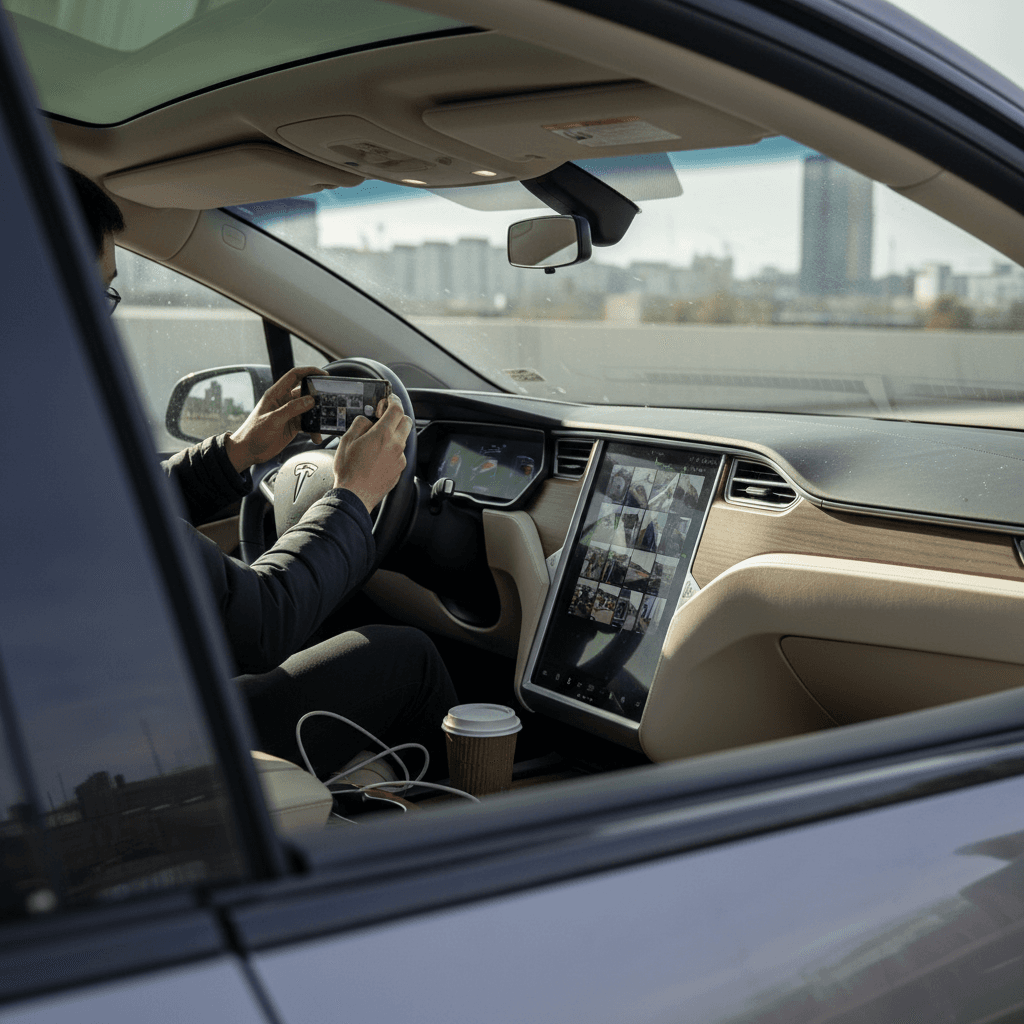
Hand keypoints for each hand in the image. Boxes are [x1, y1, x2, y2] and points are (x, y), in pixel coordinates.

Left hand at [225, 366, 324, 470]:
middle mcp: (283, 401)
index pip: (294, 375)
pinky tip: (316, 437)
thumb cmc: (254, 433)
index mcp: (276, 394)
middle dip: (318, 395)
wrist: (248, 451)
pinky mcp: (292, 425)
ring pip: (308, 409)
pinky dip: (314, 429)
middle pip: (305, 392)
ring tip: (324, 422)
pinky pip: (307, 423)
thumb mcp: (273, 420)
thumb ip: (291, 409)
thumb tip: (310, 400)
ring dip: (317, 415)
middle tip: (330, 400)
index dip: (309, 371)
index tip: (323, 375)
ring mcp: (289, 413)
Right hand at [332, 395, 411, 512]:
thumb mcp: (347, 440)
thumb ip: (360, 424)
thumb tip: (367, 420)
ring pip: (404, 438)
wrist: (355, 496)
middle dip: (397, 416)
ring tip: (377, 440)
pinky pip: (400, 454)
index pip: (397, 409)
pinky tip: (378, 456)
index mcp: (382, 435)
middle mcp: (395, 445)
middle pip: (406, 421)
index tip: (389, 400)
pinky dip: (392, 450)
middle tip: (385, 417)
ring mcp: (400, 458)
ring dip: (395, 434)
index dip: (393, 401)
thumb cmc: (349, 470)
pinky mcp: (400, 470)